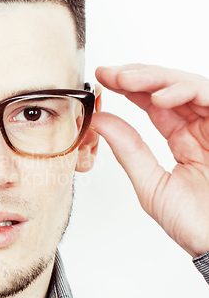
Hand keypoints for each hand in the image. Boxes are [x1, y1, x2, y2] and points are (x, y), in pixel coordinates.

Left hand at [92, 64, 208, 258]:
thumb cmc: (194, 223)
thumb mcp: (151, 183)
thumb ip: (128, 150)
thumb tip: (100, 120)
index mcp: (183, 139)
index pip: (153, 104)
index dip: (129, 88)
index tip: (103, 79)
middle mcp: (200, 127)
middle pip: (168, 88)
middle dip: (137, 76)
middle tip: (109, 74)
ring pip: (187, 85)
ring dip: (154, 79)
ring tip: (125, 81)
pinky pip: (208, 96)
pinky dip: (183, 91)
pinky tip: (157, 98)